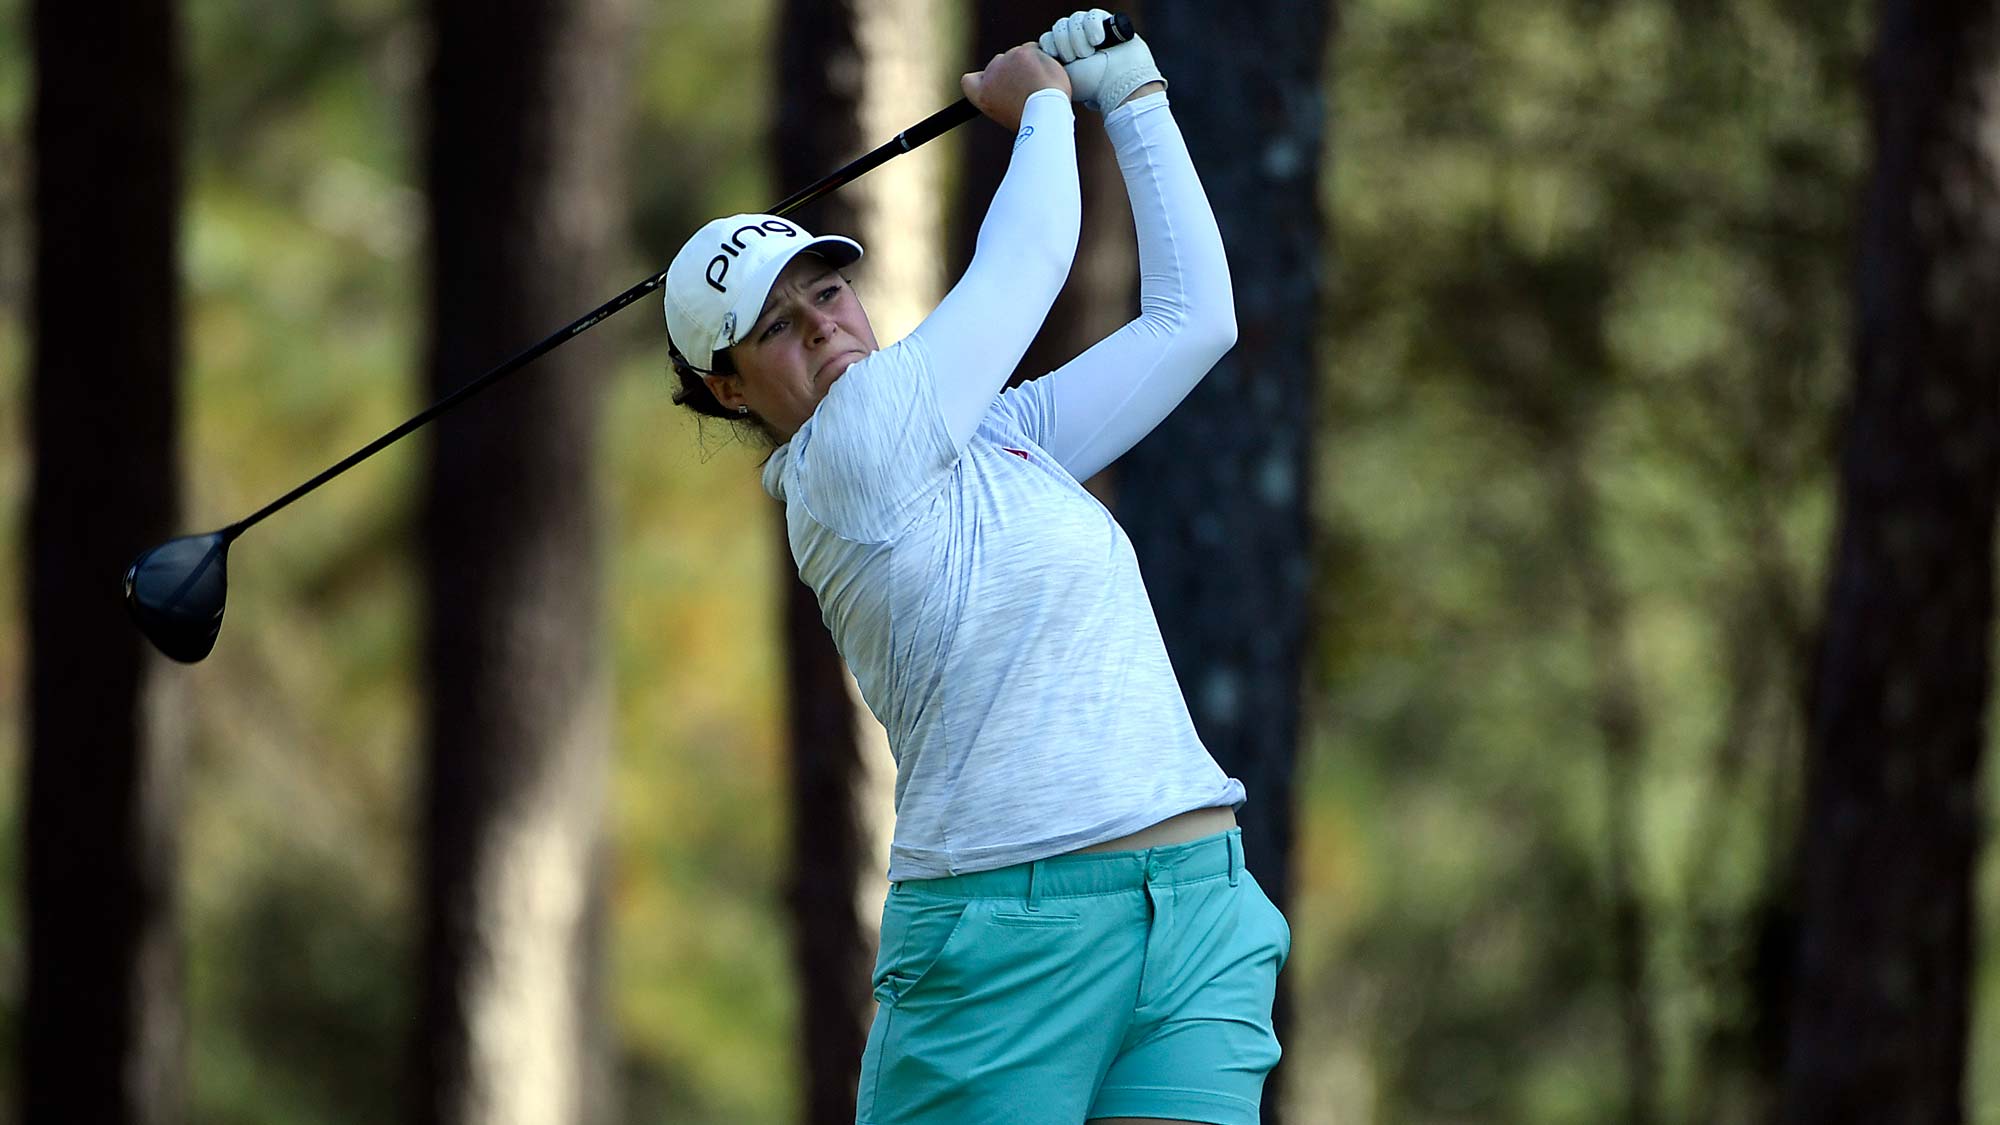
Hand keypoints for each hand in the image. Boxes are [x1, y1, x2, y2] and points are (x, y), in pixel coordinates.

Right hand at [961, 43, 1071, 132]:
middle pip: (999, 65)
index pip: (969, 81)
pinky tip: (1047, 74)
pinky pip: (1034, 49)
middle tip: (1031, 88)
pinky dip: (1042, 58)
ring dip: (1030, 64)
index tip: (994, 84)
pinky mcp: (1022, 52)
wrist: (1047, 111)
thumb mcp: (1010, 115)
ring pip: (1018, 55)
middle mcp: (990, 75)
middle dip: (1014, 71)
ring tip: (1041, 85)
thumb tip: (1012, 89)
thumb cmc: (1034, 119)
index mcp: (982, 95)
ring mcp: (1006, 61)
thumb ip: (1004, 98)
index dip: (981, 80)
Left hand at [1037, 9, 1165, 112]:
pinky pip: (1092, 15)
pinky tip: (1098, 40)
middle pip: (1059, 27)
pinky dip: (1092, 26)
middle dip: (1066, 42)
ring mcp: (1093, 32)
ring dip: (1078, 36)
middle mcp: (1078, 42)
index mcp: (1066, 55)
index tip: (1058, 57)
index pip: (1048, 39)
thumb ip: (1048, 65)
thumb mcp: (1062, 77)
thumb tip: (1037, 57)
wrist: (1119, 84)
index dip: (1050, 45)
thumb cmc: (1091, 86)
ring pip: (1074, 20)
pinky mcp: (1109, 24)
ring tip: (1090, 51)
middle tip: (1078, 57)